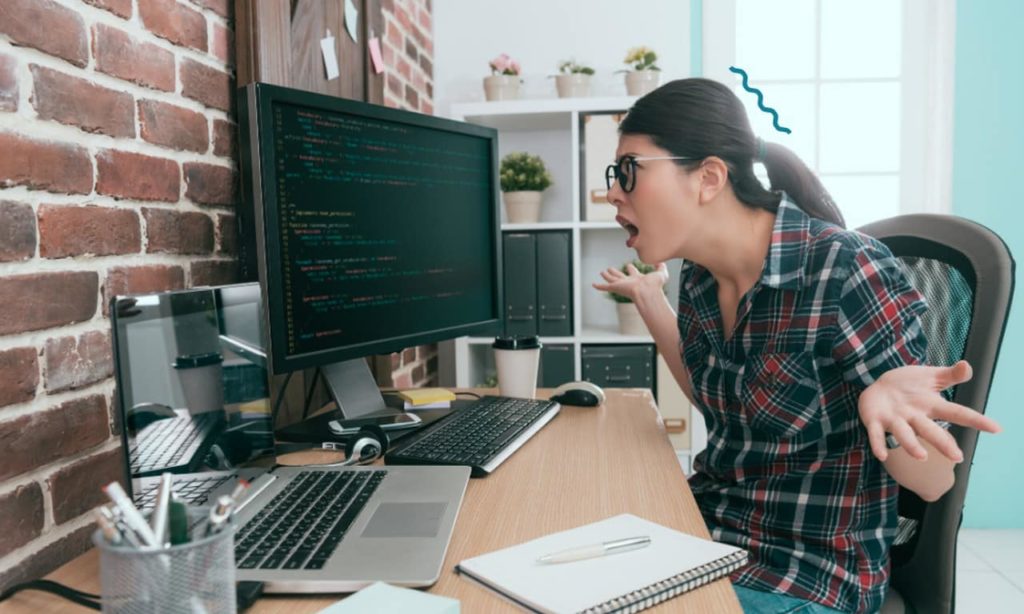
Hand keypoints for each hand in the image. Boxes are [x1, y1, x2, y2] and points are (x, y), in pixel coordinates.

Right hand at [592, 262, 668, 303]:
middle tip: (610, 269)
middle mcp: (628, 282)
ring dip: (607, 276)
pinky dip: (599, 286)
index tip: (629, 265)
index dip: (631, 268)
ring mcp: (622, 285)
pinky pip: (605, 287)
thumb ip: (662, 267)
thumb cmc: (655, 285)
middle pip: (620, 276)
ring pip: (612, 279)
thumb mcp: (661, 273)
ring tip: (602, 272)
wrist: (648, 292)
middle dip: (615, 272)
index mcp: (637, 278)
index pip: (632, 272)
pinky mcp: (616, 288)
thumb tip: (661, 261)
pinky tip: (593, 285)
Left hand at [858, 360, 1001, 462]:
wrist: (877, 388)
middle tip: (957, 457)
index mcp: (930, 405)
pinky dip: (879, 444)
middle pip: (931, 430)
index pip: (956, 412)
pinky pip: (877, 434)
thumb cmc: (908, 385)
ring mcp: (895, 420)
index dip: (975, 420)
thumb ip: (950, 375)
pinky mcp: (875, 420)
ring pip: (904, 434)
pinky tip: (882, 456)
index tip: (996, 428)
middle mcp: (914, 416)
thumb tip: (967, 366)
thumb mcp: (931, 376)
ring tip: (921, 456)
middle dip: (943, 443)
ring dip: (911, 445)